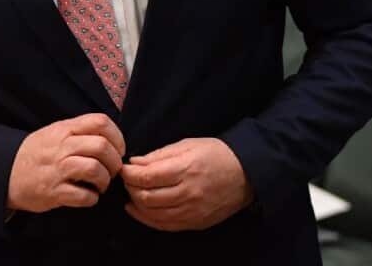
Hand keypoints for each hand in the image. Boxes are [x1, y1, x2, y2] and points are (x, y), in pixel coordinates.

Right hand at [6, 113, 125, 212]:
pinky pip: (84, 195)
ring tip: (100, 185)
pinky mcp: (54, 192)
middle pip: (102, 147)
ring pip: (95, 170)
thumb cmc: (36, 153)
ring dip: (105, 180)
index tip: (118, 149)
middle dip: (114, 162)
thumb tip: (110, 138)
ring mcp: (57, 169)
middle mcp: (62, 147)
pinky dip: (92, 198)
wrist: (5, 173)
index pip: (100, 122)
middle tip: (112, 171)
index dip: (117, 136)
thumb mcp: (54, 132)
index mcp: (64, 129)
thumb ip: (79, 131)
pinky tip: (88, 196)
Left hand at [121, 137, 253, 231]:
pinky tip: (138, 209)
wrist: (247, 174)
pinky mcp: (196, 223)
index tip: (124, 169)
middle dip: (131, 188)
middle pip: (147, 197)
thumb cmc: (217, 154)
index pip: (147, 177)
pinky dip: (147, 219)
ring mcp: (192, 211)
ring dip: (137, 203)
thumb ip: (160, 155)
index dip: (129, 174)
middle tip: (127, 180)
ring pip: (153, 214)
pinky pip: (165, 225)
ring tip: (132, 193)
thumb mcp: (188, 144)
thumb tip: (135, 163)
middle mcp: (189, 193)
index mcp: (186, 169)